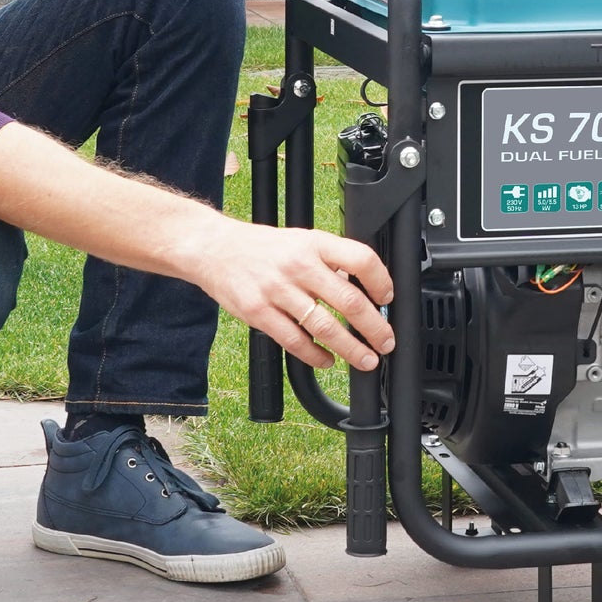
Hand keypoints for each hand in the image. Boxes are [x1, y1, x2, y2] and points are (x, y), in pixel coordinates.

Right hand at [191, 214, 394, 371]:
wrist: (213, 249)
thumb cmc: (262, 248)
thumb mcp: (300, 241)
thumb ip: (328, 261)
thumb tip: (363, 288)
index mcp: (314, 243)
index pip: (360, 259)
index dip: (381, 281)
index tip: (387, 299)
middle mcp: (298, 265)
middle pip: (349, 300)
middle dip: (374, 327)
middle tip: (386, 341)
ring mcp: (277, 290)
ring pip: (325, 327)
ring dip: (351, 349)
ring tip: (366, 359)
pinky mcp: (258, 313)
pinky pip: (295, 341)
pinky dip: (316, 356)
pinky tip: (327, 361)